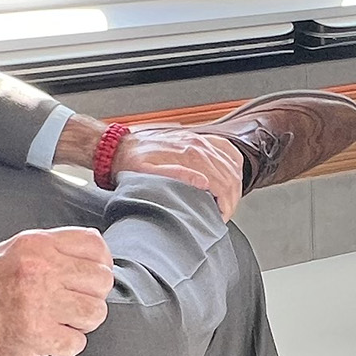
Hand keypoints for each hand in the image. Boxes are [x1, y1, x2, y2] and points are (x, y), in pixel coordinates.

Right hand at [0, 226, 112, 355]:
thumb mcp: (10, 253)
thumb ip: (50, 248)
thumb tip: (93, 244)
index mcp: (34, 245)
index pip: (95, 246)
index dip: (99, 265)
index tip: (86, 280)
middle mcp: (38, 269)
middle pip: (101, 280)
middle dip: (90, 297)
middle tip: (67, 306)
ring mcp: (36, 301)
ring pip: (95, 312)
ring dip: (80, 324)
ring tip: (56, 322)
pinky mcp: (35, 334)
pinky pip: (77, 342)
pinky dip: (64, 346)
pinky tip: (45, 340)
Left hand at [118, 125, 246, 217]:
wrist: (120, 147)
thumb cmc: (132, 164)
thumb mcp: (148, 176)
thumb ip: (177, 177)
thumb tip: (204, 183)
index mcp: (189, 156)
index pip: (222, 183)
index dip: (226, 204)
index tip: (221, 216)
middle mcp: (198, 146)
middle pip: (230, 175)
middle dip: (232, 198)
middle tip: (225, 213)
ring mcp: (200, 141)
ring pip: (232, 163)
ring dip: (235, 184)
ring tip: (228, 200)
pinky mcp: (198, 138)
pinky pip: (226, 148)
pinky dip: (234, 163)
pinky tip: (232, 174)